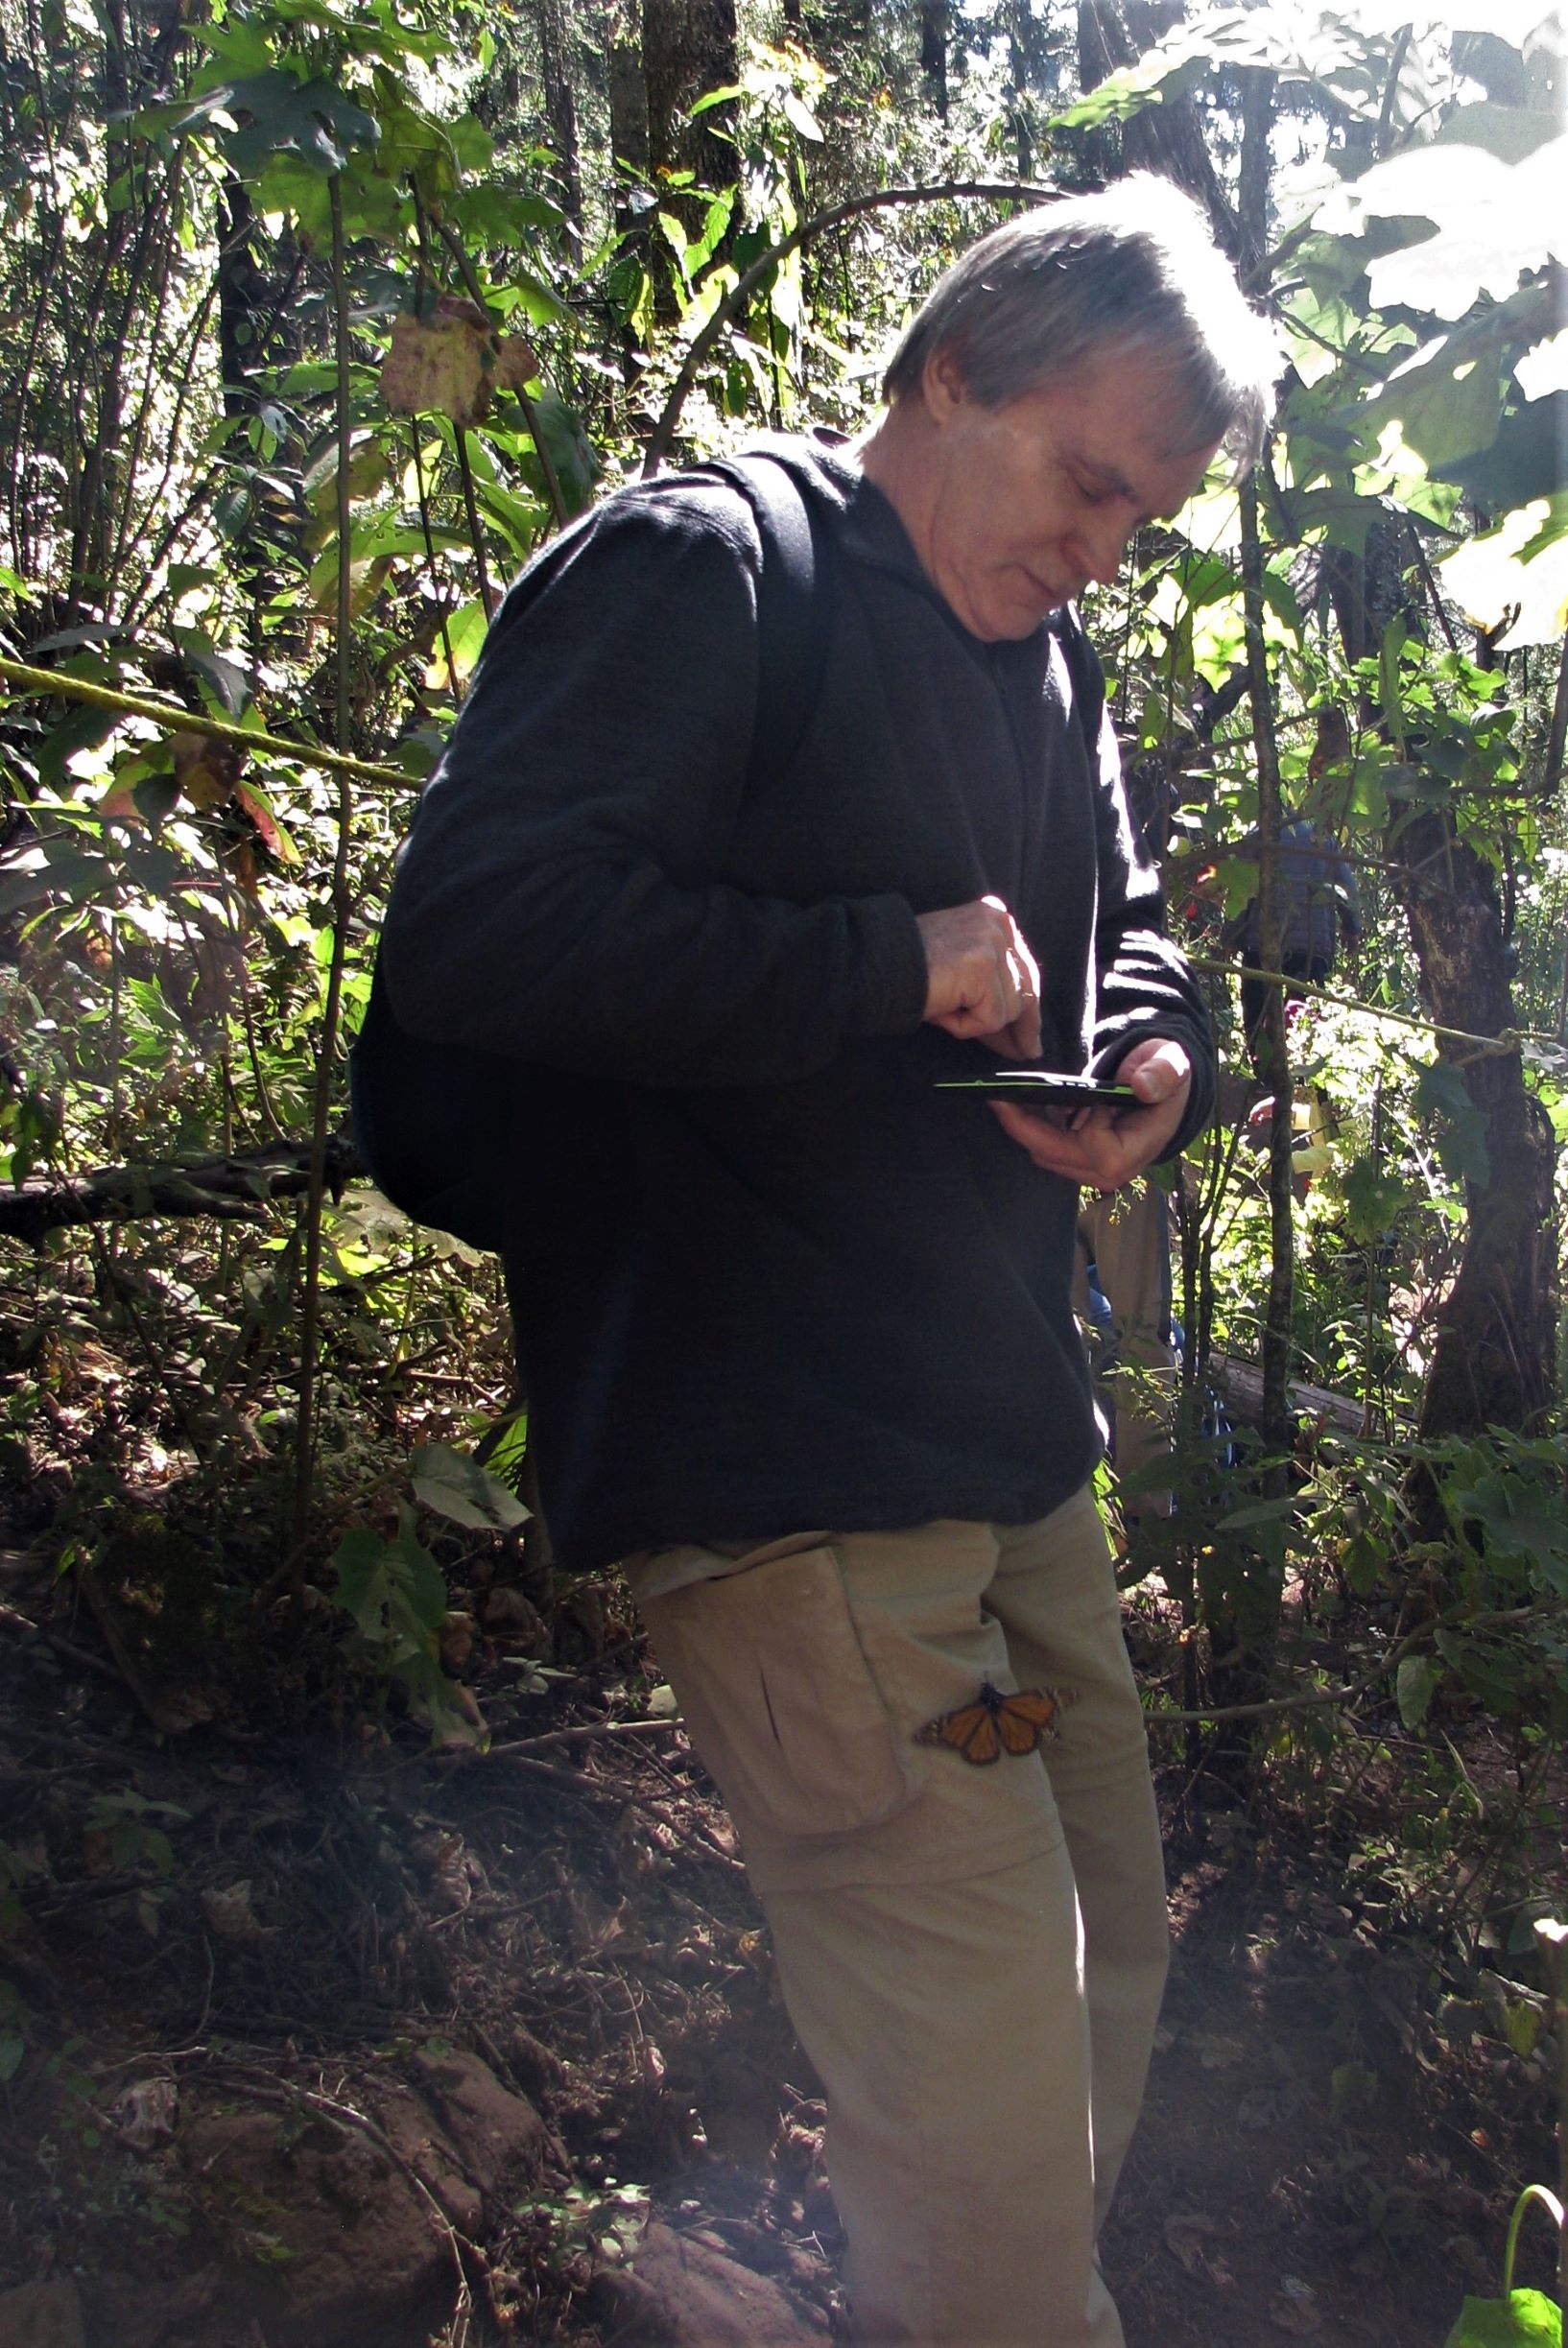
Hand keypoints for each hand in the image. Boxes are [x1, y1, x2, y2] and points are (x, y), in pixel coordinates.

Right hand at [916, 895, 1040, 1060]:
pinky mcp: (982, 968)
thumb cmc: (908, 970)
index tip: (1029, 1037)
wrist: (874, 966)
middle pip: (1026, 990)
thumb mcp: (960, 968)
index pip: (1024, 969)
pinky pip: (990, 1018)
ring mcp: (992, 943)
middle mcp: (998, 923)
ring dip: (977, 1022)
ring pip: (1009, 1009)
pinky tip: (941, 1010)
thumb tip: (1023, 1035)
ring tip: (944, 1010)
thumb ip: (992, 986)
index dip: (1026, 1008)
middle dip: (1023, 1026)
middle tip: (1024, 1052)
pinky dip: (965, 1026)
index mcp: (994, 917)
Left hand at [990, 1036, 1191, 1189]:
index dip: (1088, 1125)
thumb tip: (1143, 1086)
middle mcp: (1113, 1170)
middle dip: (1026, 1127)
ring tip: (1005, 1096)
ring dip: (1023, 1127)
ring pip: (1045, 1155)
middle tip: (998, 1095)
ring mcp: (1092, 1170)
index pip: (1099, 1151)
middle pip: (1058, 1156)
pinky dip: (1029, 1128)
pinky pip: (1044, 1150)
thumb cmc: (1164, 1075)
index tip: (1092, 1098)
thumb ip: (1163, 1072)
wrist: (1160, 1088)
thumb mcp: (1171, 1063)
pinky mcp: (1076, 1162)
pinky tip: (1017, 1103)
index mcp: (1138, 1149)